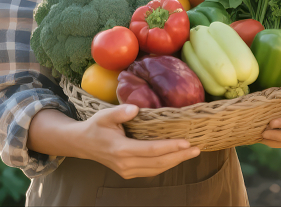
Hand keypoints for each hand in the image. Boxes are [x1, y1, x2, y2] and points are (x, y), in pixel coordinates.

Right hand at [76, 104, 199, 178]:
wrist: (83, 144)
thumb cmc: (96, 127)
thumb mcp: (104, 115)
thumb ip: (119, 112)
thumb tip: (135, 108)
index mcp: (120, 149)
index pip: (151, 150)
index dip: (170, 147)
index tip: (186, 142)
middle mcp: (125, 164)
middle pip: (158, 163)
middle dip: (179, 156)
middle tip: (197, 148)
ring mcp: (127, 171)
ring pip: (156, 169)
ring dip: (176, 161)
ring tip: (192, 152)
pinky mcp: (129, 173)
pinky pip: (151, 171)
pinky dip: (166, 165)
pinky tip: (177, 157)